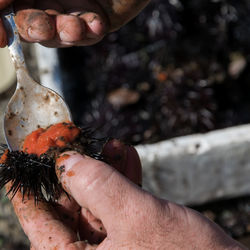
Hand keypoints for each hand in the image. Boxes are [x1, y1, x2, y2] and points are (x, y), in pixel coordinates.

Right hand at [0, 0, 149, 47]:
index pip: (8, 8)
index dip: (3, 24)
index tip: (2, 38)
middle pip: (31, 23)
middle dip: (35, 28)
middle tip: (42, 28)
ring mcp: (73, 9)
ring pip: (60, 33)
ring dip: (64, 32)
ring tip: (74, 27)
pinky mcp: (97, 21)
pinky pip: (89, 34)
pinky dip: (90, 32)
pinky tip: (97, 24)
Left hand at [8, 141, 244, 248]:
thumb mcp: (136, 218)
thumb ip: (99, 187)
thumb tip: (67, 161)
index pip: (39, 220)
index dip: (27, 186)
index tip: (16, 157)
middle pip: (67, 205)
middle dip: (73, 169)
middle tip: (70, 140)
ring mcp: (112, 245)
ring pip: (96, 199)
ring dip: (103, 169)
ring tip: (107, 143)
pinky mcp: (133, 235)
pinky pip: (119, 201)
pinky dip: (122, 177)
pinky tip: (125, 154)